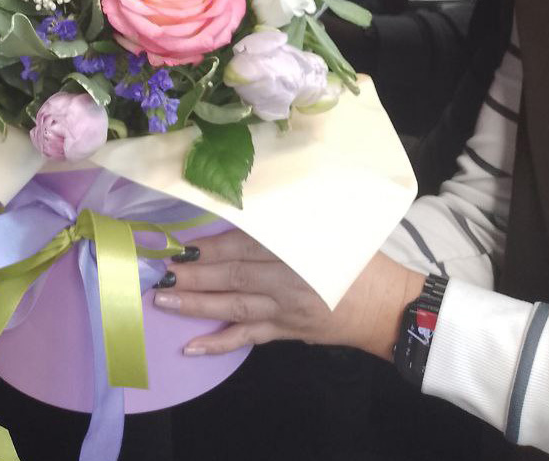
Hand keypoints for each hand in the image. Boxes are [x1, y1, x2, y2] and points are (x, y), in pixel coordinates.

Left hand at [153, 231, 425, 358]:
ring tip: (163, 300)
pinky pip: (248, 338)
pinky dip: (220, 343)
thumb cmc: (359, 258)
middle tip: (160, 271)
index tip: (182, 244)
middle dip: (194, 275)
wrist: (388, 306)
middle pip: (233, 277)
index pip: (244, 246)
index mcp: (297, 250)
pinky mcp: (286, 332)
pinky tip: (192, 347)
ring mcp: (285, 311)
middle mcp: (287, 282)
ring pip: (234, 308)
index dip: (211, 246)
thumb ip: (290, 215)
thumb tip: (251, 202)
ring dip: (197, 305)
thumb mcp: (333, 225)